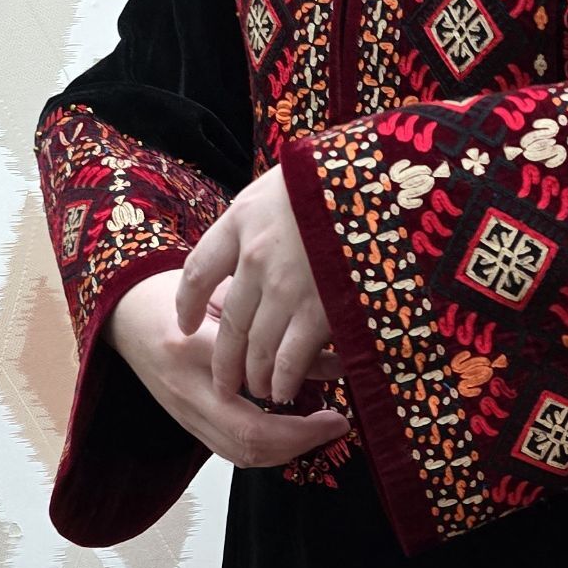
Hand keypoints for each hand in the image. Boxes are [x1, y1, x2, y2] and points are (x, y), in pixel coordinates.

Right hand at [107, 269, 349, 468]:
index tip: (338, 412)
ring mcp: (182, 413)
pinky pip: (230, 449)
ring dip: (285, 450)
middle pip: (247, 441)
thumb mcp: (226, 297)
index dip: (299, 423)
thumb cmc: (175, 296)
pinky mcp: (186, 423)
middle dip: (299, 442)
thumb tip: (333, 362)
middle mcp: (184, 391)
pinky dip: (266, 448)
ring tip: (319, 431)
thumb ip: (275, 329)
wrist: (125, 312)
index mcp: (191, 352)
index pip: (251, 404)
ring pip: (239, 453)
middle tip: (336, 426)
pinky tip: (292, 432)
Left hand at [174, 165, 332, 406]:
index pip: (199, 271)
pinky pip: (290, 358)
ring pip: (256, 347)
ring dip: (254, 375)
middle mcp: (255, 257)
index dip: (188, 305)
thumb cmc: (340, 178)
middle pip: (228, 322)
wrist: (381, 183)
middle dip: (224, 361)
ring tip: (258, 390)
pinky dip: (284, 379)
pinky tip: (284, 390)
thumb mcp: (287, 179)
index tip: (186, 326)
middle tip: (224, 383)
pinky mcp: (319, 310)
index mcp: (241, 221)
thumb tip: (261, 236)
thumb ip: (267, 216)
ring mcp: (285, 287)